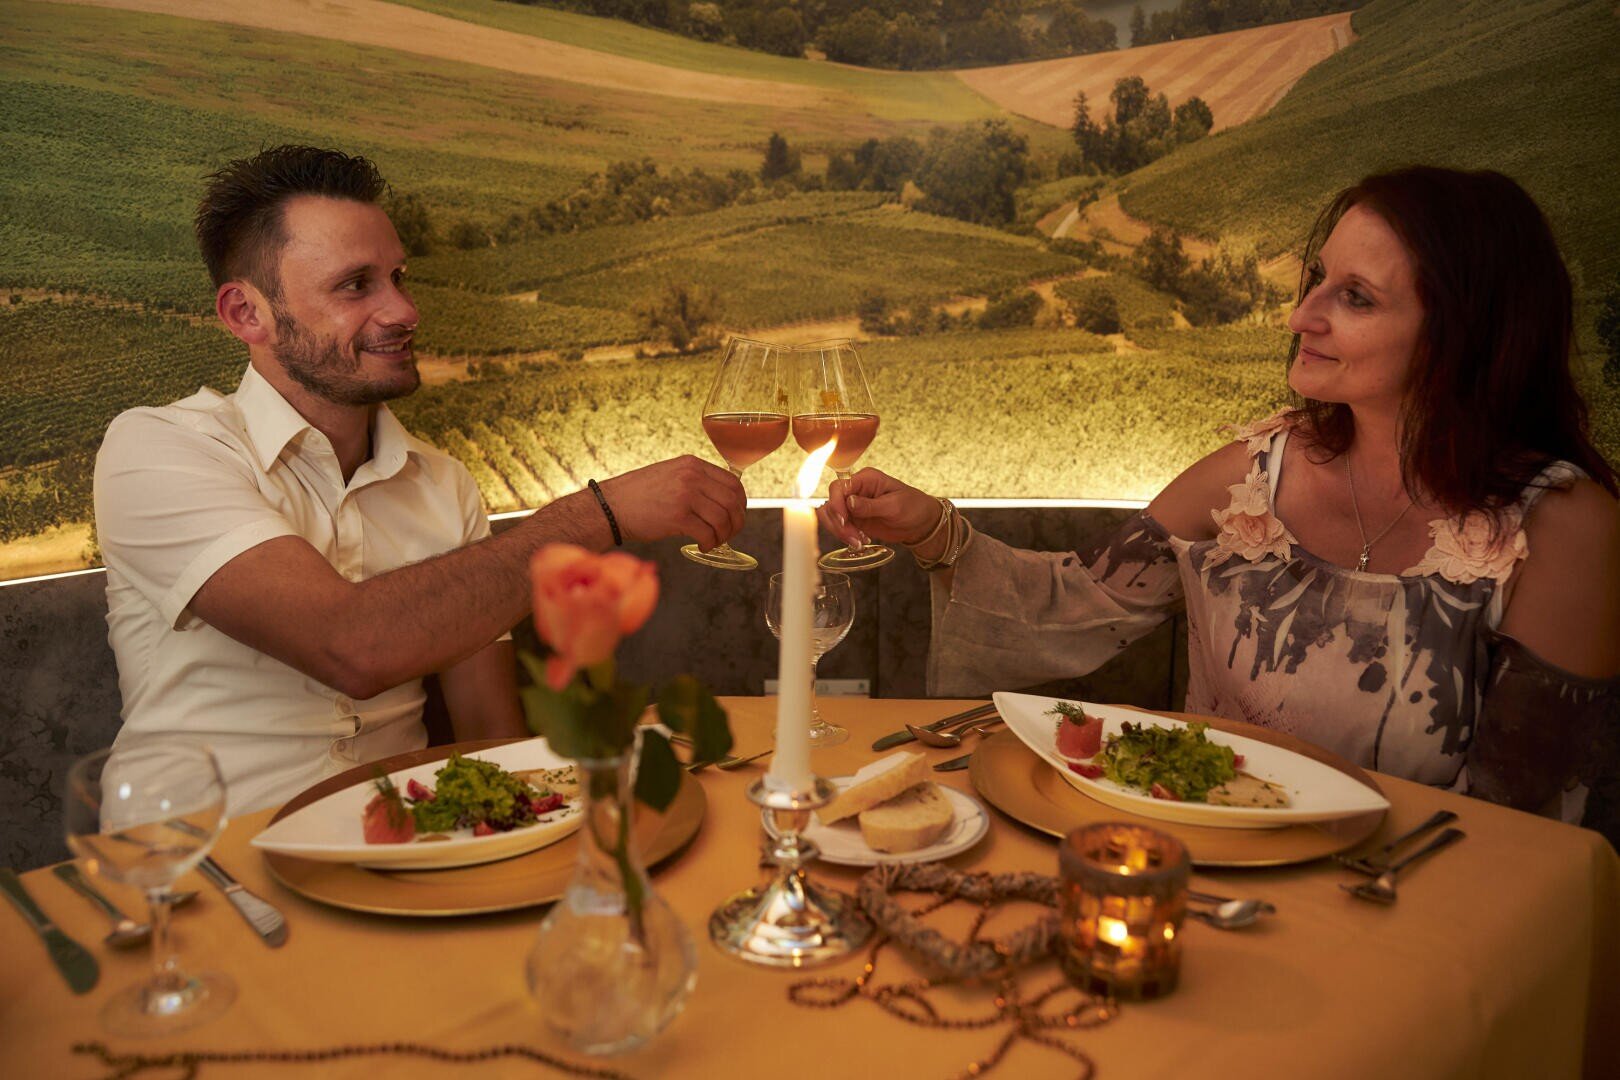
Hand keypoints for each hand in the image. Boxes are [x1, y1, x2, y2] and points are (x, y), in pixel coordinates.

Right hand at [597, 456, 745, 549]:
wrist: (611, 506)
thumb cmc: (639, 495)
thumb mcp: (670, 474)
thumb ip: (695, 481)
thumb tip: (722, 500)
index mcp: (692, 464)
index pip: (732, 482)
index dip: (740, 503)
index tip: (736, 515)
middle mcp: (692, 476)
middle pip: (732, 501)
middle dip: (736, 522)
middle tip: (729, 533)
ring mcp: (685, 495)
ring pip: (723, 518)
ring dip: (723, 535)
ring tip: (714, 541)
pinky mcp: (677, 516)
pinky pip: (707, 533)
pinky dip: (710, 544)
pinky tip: (703, 546)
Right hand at [819, 468, 941, 552]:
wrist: (921, 523)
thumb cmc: (914, 507)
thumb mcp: (894, 506)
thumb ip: (870, 505)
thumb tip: (849, 502)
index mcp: (866, 479)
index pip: (839, 487)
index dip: (836, 503)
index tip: (843, 520)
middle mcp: (856, 490)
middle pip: (831, 503)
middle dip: (838, 523)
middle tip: (854, 537)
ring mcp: (853, 505)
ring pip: (831, 516)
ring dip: (840, 531)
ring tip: (858, 542)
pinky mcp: (854, 519)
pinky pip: (839, 527)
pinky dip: (844, 536)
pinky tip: (859, 541)